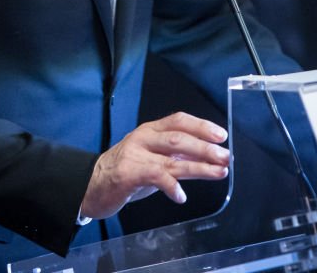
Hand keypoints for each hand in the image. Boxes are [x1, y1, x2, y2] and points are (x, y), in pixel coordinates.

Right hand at [80, 111, 228, 219]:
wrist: (90, 184)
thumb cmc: (125, 171)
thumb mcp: (150, 158)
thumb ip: (173, 156)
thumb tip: (204, 157)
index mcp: (150, 130)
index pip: (179, 120)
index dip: (202, 126)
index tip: (221, 135)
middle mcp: (144, 137)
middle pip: (179, 138)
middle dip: (205, 147)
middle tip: (225, 157)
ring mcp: (135, 154)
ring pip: (172, 157)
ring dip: (199, 166)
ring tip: (218, 172)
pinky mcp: (128, 173)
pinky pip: (155, 176)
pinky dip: (171, 186)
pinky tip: (181, 196)